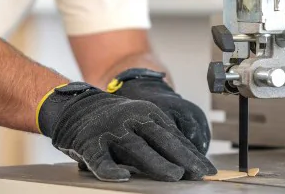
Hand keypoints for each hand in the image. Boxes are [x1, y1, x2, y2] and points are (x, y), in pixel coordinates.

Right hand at [37, 83, 216, 181]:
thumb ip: (162, 138)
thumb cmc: (116, 120)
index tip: (208, 169)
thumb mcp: (141, 121)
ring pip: (135, 148)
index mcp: (147, 113)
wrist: (76, 107)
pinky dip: (111, 169)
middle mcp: (130, 119)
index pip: (174, 136)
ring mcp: (110, 130)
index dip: (192, 154)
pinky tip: (122, 177)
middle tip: (198, 172)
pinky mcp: (89, 143)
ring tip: (173, 175)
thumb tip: (193, 160)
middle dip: (181, 156)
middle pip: (160, 139)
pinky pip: (101, 160)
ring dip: (156, 162)